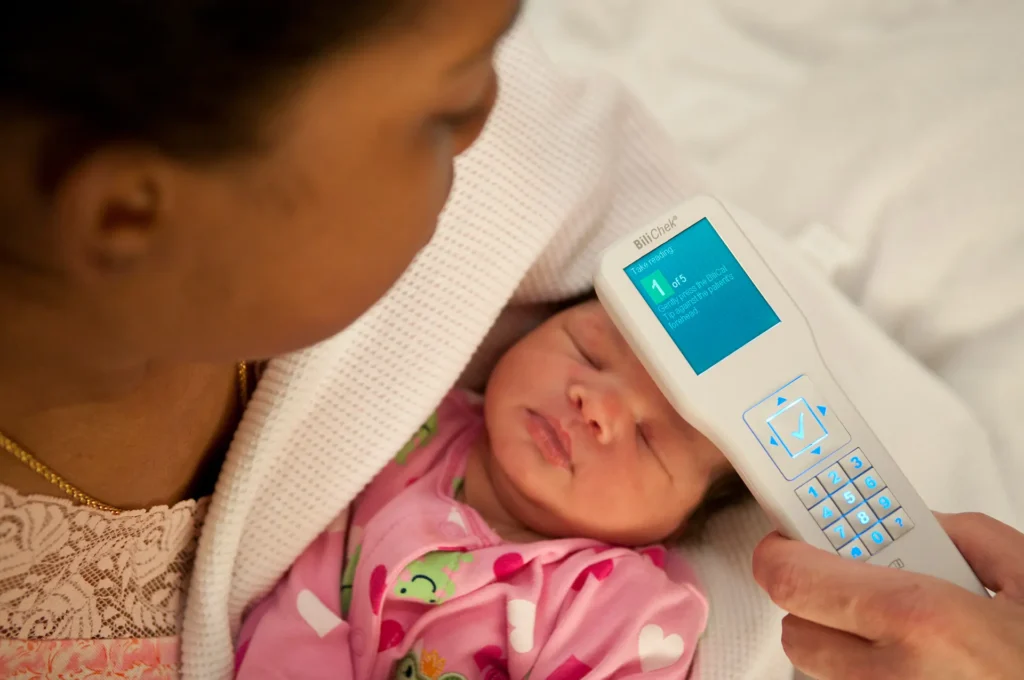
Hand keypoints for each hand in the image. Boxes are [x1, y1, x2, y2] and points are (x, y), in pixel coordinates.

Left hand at [752, 512, 1023, 678]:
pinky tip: (921, 672)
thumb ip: (969, 537)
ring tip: (905, 642)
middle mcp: (891, 677)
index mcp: (920, 619)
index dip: (781, 554)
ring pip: (822, 673)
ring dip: (845, 651)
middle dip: (818, 604)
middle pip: (796, 630)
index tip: (788, 541)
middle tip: (856, 591)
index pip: (789, 578)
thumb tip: (926, 522)